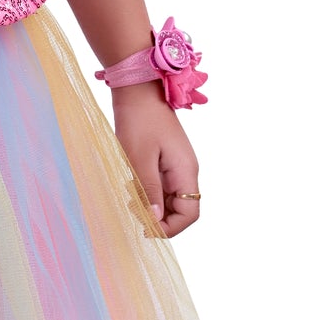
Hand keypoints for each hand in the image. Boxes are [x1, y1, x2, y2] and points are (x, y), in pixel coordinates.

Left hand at [111, 82, 200, 237]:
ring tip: (129, 194)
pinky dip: (147, 191)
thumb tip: (154, 220)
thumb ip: (148, 191)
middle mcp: (186, 171)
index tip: (145, 229)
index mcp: (185, 172)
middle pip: (180, 209)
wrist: (138, 91)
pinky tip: (131, 183)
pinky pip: (161, 186)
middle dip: (157, 217)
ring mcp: (177, 166)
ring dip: (150, 204)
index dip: (171, 228)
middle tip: (132, 208)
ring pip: (169, 199)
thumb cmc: (139, 121)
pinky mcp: (166, 161)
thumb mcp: (139, 159)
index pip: (190, 214)